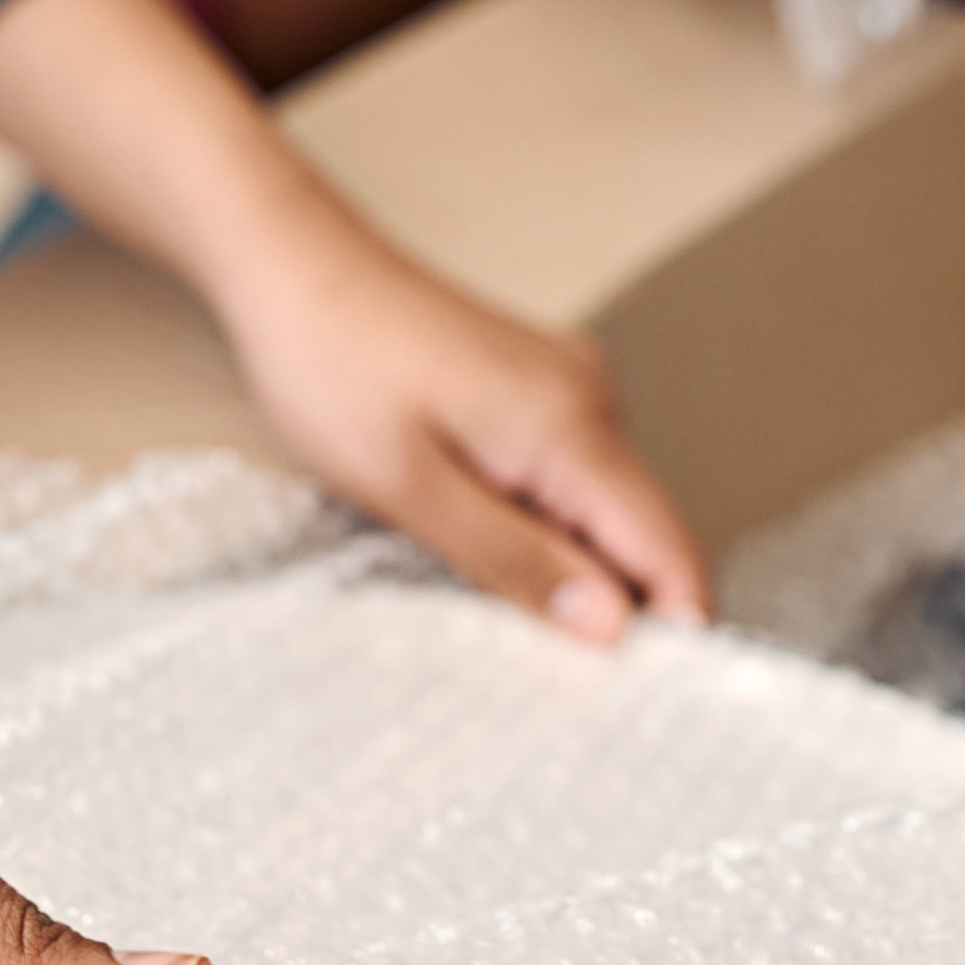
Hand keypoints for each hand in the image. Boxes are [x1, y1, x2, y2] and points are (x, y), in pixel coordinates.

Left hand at [216, 231, 710, 641]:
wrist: (292, 264)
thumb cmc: (330, 366)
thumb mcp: (408, 489)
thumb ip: (515, 560)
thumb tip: (611, 627)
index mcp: (569, 426)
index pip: (669, 547)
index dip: (672, 631)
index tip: (637, 700)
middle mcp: (589, 399)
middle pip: (642, 534)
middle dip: (609, 608)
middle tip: (530, 666)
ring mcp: (567, 386)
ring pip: (602, 509)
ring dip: (566, 565)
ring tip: (481, 596)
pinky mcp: (537, 386)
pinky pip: (568, 474)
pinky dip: (541, 521)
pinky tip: (475, 537)